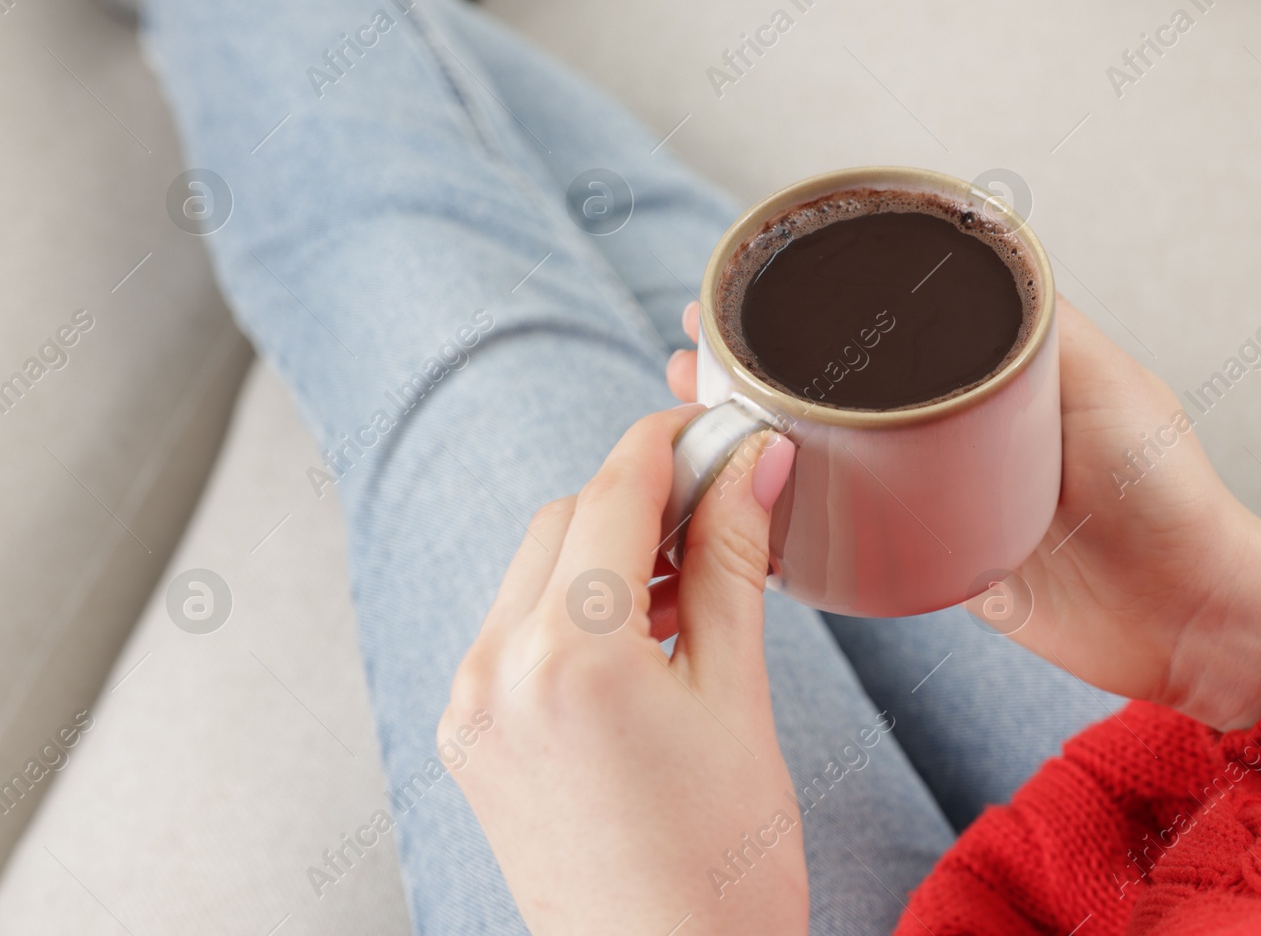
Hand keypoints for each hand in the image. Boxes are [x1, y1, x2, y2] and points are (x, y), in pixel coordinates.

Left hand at [442, 408, 806, 934]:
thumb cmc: (724, 865)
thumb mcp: (738, 695)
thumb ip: (732, 561)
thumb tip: (756, 463)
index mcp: (571, 654)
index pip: (615, 488)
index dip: (674, 441)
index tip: (722, 428)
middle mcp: (497, 670)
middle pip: (567, 518)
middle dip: (643, 496)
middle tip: (723, 508)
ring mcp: (472, 707)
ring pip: (537, 569)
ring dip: (607, 549)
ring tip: (689, 578)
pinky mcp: (470, 737)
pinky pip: (515, 628)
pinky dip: (574, 606)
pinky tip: (639, 632)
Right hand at [667, 298, 1260, 730]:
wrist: (1193, 619)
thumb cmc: (1167, 496)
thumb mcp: (1112, 390)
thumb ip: (1051, 325)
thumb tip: (985, 238)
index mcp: (996, 369)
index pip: (890, 314)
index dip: (815, 293)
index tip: (750, 278)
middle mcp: (958, 421)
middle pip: (840, 378)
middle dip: (761, 360)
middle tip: (695, 348)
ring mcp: (941, 488)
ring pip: (832, 448)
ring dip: (761, 429)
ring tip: (695, 408)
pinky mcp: (936, 554)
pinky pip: (853, 527)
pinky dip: (793, 511)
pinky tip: (739, 499)